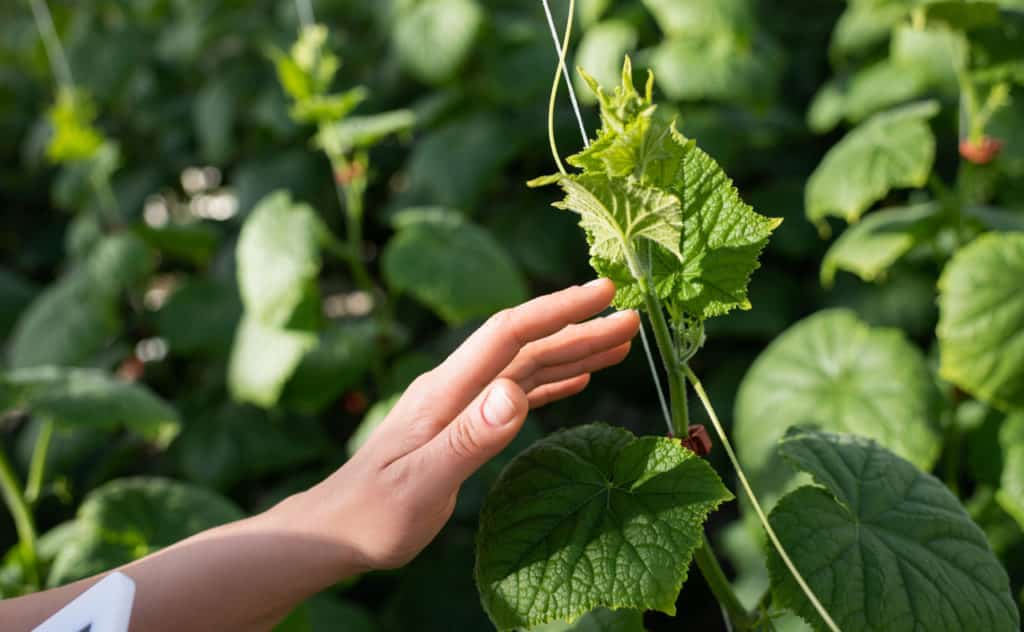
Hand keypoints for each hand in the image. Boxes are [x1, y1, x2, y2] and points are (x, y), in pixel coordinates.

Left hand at [275, 279, 638, 571]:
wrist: (334, 531)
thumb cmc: (371, 515)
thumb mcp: (420, 484)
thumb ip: (469, 438)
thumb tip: (514, 393)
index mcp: (445, 391)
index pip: (508, 334)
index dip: (557, 310)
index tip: (604, 293)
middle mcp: (455, 387)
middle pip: (526, 346)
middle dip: (579, 327)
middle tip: (633, 317)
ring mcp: (460, 404)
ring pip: (526, 367)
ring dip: (573, 351)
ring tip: (620, 341)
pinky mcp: (464, 425)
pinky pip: (517, 394)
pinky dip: (552, 382)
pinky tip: (578, 379)